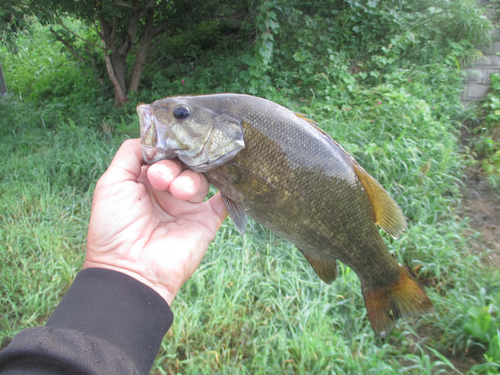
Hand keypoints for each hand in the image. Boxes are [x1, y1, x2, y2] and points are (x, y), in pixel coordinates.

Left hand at [84, 139, 226, 304]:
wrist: (131, 269)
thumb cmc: (114, 226)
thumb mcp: (111, 183)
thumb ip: (129, 154)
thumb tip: (152, 136)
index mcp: (145, 181)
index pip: (164, 154)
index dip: (165, 148)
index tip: (164, 147)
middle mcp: (168, 192)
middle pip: (183, 163)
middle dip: (174, 165)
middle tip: (161, 178)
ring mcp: (188, 207)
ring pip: (201, 178)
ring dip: (189, 180)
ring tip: (176, 192)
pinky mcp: (206, 221)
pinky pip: (224, 202)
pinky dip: (229, 190)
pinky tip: (229, 180)